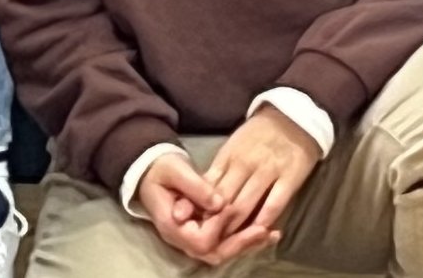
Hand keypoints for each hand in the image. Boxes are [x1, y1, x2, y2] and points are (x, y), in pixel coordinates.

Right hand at [140, 152, 280, 265]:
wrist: (151, 170)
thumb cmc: (161, 168)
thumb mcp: (175, 170)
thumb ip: (196, 187)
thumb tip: (220, 202)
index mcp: (173, 226)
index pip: (201, 240)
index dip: (219, 226)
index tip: (231, 206)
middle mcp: (183, 239)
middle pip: (215, 253)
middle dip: (241, 244)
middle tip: (265, 231)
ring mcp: (192, 238)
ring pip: (222, 251)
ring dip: (247, 244)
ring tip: (272, 233)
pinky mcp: (203, 231)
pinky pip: (224, 242)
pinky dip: (244, 238)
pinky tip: (265, 230)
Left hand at [198, 105, 318, 247]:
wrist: (294, 116)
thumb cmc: (258, 135)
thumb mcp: (232, 147)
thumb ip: (217, 173)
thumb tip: (198, 199)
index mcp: (228, 156)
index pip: (209, 188)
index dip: (201, 210)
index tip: (195, 227)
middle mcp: (245, 164)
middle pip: (224, 201)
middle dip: (215, 224)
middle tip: (210, 242)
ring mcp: (268, 170)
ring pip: (245, 205)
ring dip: (235, 227)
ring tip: (230, 242)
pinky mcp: (290, 177)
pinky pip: (274, 204)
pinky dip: (264, 220)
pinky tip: (259, 232)